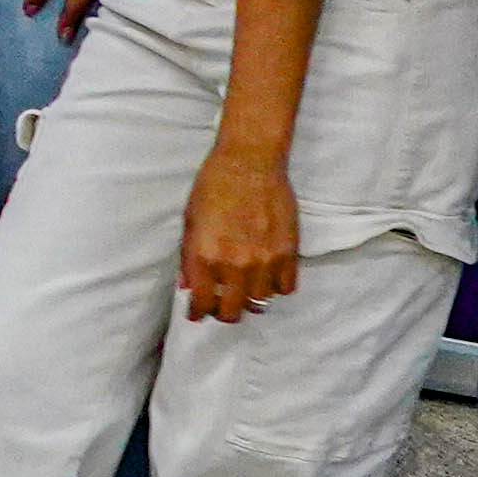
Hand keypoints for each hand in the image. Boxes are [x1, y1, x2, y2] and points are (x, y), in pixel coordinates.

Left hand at [179, 141, 302, 320]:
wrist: (249, 162)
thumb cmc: (213, 186)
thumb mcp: (190, 221)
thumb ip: (189, 258)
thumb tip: (189, 286)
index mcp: (204, 256)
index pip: (202, 303)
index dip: (198, 313)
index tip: (198, 314)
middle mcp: (234, 264)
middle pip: (232, 312)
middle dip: (223, 313)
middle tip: (221, 305)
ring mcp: (264, 261)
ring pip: (260, 303)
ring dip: (251, 300)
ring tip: (246, 289)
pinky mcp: (288, 253)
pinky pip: (285, 288)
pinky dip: (276, 287)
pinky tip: (268, 277)